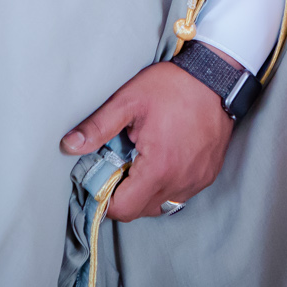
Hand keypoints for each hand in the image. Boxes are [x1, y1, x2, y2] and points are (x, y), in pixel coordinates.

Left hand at [62, 58, 235, 221]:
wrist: (217, 76)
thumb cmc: (174, 86)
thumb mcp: (129, 101)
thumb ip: (97, 127)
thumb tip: (68, 145)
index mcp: (158, 168)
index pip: (123, 209)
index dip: (105, 199)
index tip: (100, 180)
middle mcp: (180, 181)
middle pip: (141, 210)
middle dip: (124, 195)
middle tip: (118, 165)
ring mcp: (197, 180)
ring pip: (161, 204)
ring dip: (145, 192)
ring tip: (141, 161)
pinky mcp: (208, 174)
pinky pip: (180, 193)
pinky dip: (166, 184)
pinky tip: (162, 159)